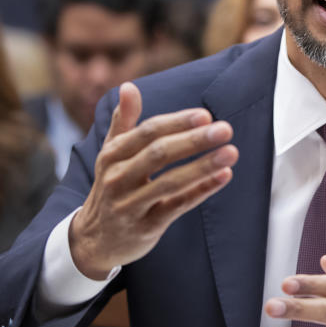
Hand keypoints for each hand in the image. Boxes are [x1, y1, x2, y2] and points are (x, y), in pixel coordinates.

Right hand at [69, 81, 238, 278]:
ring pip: (169, 183)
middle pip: (158, 155)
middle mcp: (117, 179)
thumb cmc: (113, 186)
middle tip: (225, 130)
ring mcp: (130, 205)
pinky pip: (176, 207)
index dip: (176, 123)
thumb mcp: (111, 153)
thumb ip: (124, 120)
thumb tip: (129, 86)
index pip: (147, 133)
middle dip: (194, 141)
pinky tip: (224, 176)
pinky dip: (201, 191)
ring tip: (232, 152)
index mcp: (112, 155)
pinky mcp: (145, 228)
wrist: (93, 239)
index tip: (205, 115)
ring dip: (203, 166)